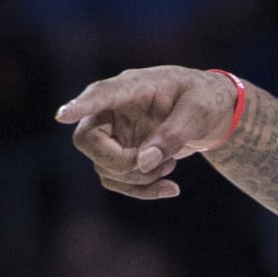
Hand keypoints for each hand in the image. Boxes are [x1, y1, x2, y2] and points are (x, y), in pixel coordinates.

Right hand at [55, 66, 241, 198]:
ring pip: (103, 166)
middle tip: (158, 164)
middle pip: (88, 140)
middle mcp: (114, 110)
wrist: (215, 111)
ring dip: (137, 178)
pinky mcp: (122, 154)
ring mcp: (115, 133)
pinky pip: (116, 180)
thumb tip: (143, 163)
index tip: (62, 115)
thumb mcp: (199, 112)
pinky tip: (171, 188)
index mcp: (132, 86)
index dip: (81, 106)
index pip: (100, 94)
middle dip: (120, 162)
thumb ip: (173, 134)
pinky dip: (141, 190)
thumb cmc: (206, 100)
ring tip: (171, 166)